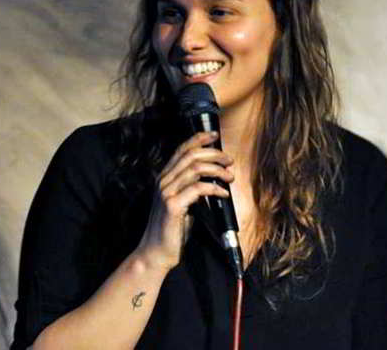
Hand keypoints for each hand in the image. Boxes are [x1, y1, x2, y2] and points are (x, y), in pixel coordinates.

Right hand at [136, 131, 233, 271]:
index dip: (198, 138)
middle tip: (229, 161)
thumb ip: (192, 188)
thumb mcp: (182, 203)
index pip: (181, 149)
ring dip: (217, 170)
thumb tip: (213, 178)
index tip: (214, 135)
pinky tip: (223, 194)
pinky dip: (215, 188)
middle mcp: (163, 181)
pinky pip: (198, 188)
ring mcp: (166, 192)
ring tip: (230, 176)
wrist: (156, 252)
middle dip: (213, 154)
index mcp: (164, 178)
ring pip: (195, 168)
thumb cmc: (171, 229)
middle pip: (190, 155)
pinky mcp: (173, 205)